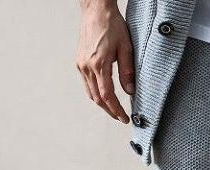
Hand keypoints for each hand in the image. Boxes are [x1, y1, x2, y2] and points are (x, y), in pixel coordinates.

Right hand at [76, 0, 133, 122]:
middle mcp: (86, 66)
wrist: (96, 10)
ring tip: (114, 110)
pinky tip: (104, 97)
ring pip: (91, 93)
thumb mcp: (126, 48)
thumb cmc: (111, 25)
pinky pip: (87, 84)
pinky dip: (95, 94)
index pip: (107, 95)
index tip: (124, 118)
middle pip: (97, 98)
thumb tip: (130, 91)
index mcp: (98, 63)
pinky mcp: (79, 62)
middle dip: (110, 111)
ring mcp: (81, 64)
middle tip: (120, 117)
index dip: (116, 110)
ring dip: (102, 104)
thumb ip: (127, 71)